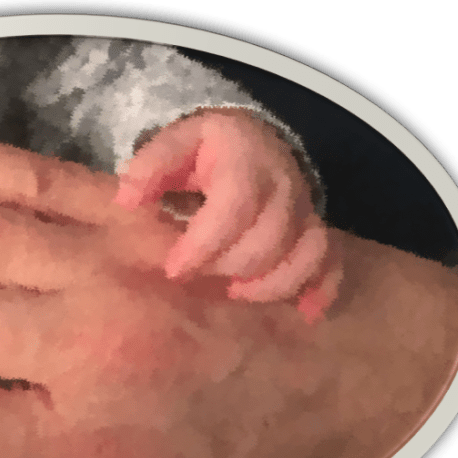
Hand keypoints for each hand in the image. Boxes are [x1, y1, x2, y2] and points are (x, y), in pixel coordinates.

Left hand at [116, 108, 342, 322]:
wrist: (250, 142)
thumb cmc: (203, 151)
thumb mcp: (174, 145)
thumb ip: (150, 167)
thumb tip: (126, 199)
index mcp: (246, 158)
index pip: (235, 206)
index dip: (204, 244)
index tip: (174, 269)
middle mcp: (284, 184)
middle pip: (269, 239)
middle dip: (229, 268)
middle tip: (196, 280)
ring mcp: (306, 210)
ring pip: (305, 254)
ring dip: (270, 285)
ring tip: (234, 295)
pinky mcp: (317, 231)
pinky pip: (332, 262)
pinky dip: (321, 289)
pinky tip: (306, 315)